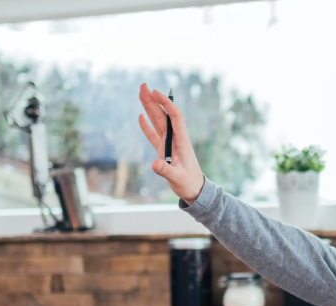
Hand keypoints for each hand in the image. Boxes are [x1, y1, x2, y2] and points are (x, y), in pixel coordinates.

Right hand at [137, 83, 205, 203]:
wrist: (195, 191)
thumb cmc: (189, 184)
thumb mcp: (178, 178)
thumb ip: (166, 171)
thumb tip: (154, 164)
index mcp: (181, 141)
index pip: (174, 117)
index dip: (166, 103)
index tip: (156, 92)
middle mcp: (175, 139)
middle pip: (163, 115)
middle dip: (153, 100)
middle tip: (143, 85)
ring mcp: (168, 144)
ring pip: (157, 122)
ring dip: (149, 108)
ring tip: (141, 94)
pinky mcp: (163, 151)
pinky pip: (153, 135)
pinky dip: (146, 126)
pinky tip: (141, 116)